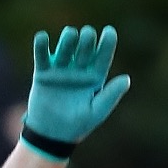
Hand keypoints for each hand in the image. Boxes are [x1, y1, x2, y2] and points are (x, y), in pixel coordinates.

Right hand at [22, 25, 130, 156]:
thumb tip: (126, 79)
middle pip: (86, 45)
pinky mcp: (43, 72)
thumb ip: (110, 96)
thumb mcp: (96, 112)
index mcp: (95, 76)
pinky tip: (42, 37)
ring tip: (70, 35)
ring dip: (68, 37)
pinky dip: (41, 45)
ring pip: (66, 45)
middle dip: (87, 38)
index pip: (104, 54)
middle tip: (87, 37)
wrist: (52, 135)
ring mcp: (61, 68)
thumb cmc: (78, 125)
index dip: (108, 42)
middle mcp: (79, 68)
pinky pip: (42, 55)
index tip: (109, 32)